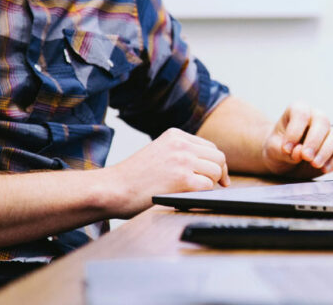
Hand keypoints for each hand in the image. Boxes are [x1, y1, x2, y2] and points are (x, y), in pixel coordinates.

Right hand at [106, 128, 229, 216]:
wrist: (113, 188)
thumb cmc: (133, 177)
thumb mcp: (158, 153)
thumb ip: (180, 154)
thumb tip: (209, 167)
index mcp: (175, 135)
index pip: (210, 146)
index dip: (215, 163)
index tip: (217, 176)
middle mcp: (181, 144)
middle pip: (218, 157)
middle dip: (219, 173)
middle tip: (219, 186)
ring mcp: (183, 161)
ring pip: (216, 171)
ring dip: (211, 184)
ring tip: (195, 192)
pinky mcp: (183, 179)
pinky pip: (208, 186)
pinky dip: (204, 194)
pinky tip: (190, 197)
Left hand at [261, 103, 332, 177]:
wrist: (283, 161)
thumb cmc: (277, 149)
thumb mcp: (272, 149)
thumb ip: (282, 150)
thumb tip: (299, 152)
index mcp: (298, 110)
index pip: (301, 113)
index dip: (294, 131)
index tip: (286, 148)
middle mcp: (315, 117)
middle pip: (322, 121)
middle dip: (314, 141)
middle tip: (306, 157)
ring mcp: (328, 132)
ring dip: (326, 151)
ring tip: (314, 164)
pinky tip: (324, 169)